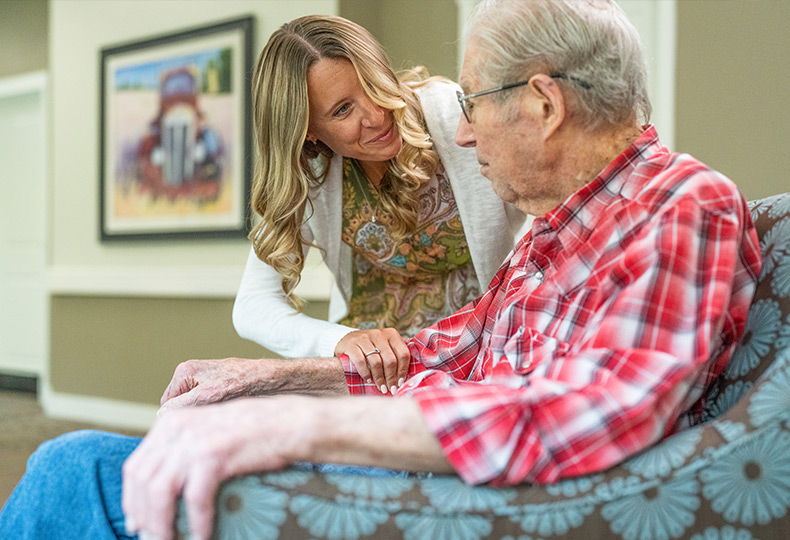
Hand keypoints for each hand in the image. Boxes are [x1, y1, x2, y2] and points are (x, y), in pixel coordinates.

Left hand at [122, 397, 306, 539]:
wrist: (288, 423)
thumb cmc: (253, 432)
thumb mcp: (207, 431)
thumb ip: (181, 450)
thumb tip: (159, 485)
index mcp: (171, 423)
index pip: (135, 467)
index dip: (132, 500)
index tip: (136, 522)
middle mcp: (177, 428)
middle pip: (143, 482)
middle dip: (144, 517)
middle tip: (152, 538)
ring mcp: (195, 440)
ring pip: (161, 492)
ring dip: (162, 524)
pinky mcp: (214, 454)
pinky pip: (194, 498)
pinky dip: (196, 522)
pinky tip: (202, 536)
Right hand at [159, 357, 274, 412]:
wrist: (264, 378)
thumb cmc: (240, 383)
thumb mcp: (206, 397)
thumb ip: (182, 405)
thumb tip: (162, 415)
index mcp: (183, 371)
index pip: (166, 404)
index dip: (177, 418)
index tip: (190, 426)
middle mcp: (189, 372)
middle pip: (178, 405)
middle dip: (190, 415)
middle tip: (207, 418)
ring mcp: (200, 378)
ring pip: (191, 406)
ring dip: (200, 413)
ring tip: (217, 412)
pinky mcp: (211, 383)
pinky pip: (202, 403)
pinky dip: (209, 409)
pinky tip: (222, 409)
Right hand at [334, 328, 409, 393]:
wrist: (347, 340)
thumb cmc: (370, 347)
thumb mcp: (385, 346)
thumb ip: (397, 354)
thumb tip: (411, 371)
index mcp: (391, 334)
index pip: (403, 354)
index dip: (403, 370)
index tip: (401, 382)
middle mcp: (379, 334)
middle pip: (390, 360)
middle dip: (391, 377)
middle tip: (391, 388)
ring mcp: (364, 338)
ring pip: (377, 362)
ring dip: (379, 378)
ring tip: (381, 387)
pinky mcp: (351, 344)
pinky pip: (361, 362)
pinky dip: (366, 373)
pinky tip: (368, 380)